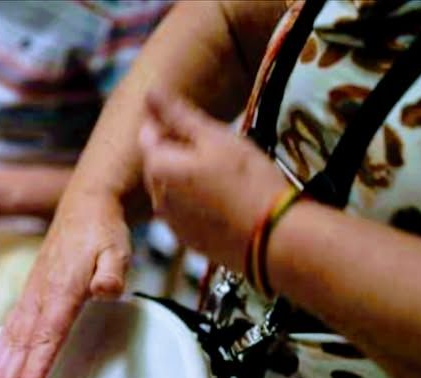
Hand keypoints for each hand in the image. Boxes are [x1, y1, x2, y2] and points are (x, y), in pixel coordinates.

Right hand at [0, 191, 131, 377]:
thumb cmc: (103, 229)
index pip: (46, 338)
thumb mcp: (118, 247)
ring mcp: (32, 294)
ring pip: (11, 339)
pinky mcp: (31, 293)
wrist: (87, 203)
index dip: (34, 369)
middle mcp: (41, 295)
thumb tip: (106, 288)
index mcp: (62, 290)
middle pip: (22, 345)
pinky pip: (10, 327)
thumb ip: (112, 270)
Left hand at [137, 88, 289, 271]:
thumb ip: (178, 116)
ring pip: (172, 188)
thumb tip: (150, 92)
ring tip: (224, 173)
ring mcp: (172, 224)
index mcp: (158, 168)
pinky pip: (186, 212)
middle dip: (179, 150)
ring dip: (188, 177)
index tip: (198, 122)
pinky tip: (226, 199)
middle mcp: (156, 198)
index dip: (170, 123)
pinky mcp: (189, 241)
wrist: (272, 238)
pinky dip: (198, 201)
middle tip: (216, 146)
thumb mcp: (215, 138)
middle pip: (159, 163)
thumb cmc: (246, 180)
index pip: (148, 134)